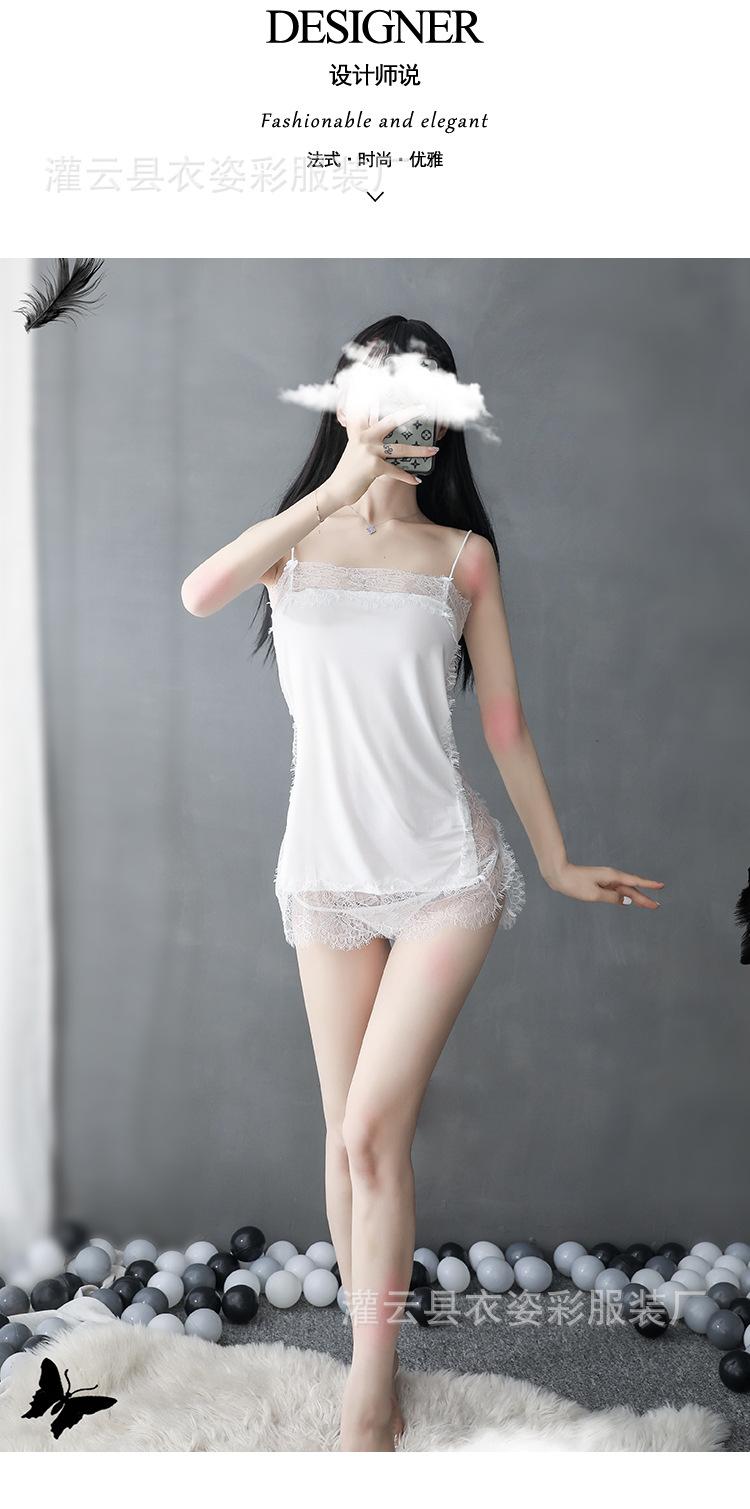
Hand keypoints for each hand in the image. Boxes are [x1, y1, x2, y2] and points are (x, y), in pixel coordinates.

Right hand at [325, 406, 438, 511]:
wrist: (335, 490)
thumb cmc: (349, 474)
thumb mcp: (357, 453)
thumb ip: (371, 446)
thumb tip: (394, 448)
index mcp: (361, 432)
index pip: (376, 414)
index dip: (388, 405)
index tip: (400, 398)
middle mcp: (365, 438)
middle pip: (391, 422)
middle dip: (409, 414)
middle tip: (423, 409)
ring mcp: (369, 451)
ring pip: (400, 449)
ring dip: (419, 451)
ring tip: (433, 451)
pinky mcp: (373, 466)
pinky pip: (396, 470)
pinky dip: (407, 476)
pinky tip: (416, 479)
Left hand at [543, 861, 663, 908]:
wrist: (559, 874)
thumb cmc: (575, 883)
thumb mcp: (594, 894)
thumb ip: (612, 898)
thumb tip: (626, 901)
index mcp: (612, 877)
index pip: (634, 882)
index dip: (648, 885)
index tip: (661, 886)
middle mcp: (611, 877)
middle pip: (631, 889)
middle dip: (644, 897)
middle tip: (657, 905)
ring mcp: (606, 880)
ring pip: (625, 891)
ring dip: (637, 898)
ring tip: (649, 904)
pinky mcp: (600, 884)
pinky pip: (617, 891)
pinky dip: (626, 896)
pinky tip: (630, 900)